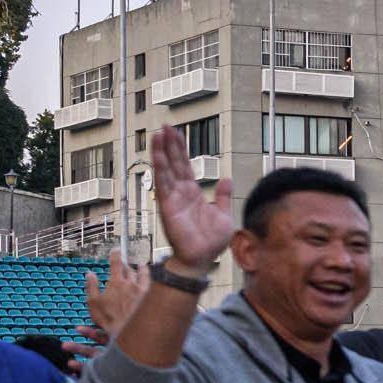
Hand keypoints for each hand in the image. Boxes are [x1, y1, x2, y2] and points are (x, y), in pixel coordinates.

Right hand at [84, 252, 146, 341]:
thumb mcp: (93, 303)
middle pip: (129, 268)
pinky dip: (150, 278)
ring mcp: (143, 290)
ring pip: (143, 274)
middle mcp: (131, 283)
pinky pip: (152, 283)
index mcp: (116, 283)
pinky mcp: (152, 297)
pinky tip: (152, 278)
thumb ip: (91, 286)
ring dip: (140, 268)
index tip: (116, 250)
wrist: (129, 332)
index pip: (116, 263)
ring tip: (141, 265)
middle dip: (126, 264)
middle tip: (124, 263)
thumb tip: (89, 274)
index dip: (115, 255)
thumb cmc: (109, 320)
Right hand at [150, 125, 235, 274]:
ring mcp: (172, 198)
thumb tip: (227, 179)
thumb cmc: (211, 240)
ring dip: (161, 151)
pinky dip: (159, 168)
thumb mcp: (223, 214)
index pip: (186, 166)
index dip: (181, 149)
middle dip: (170, 144)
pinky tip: (156, 154)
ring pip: (165, 169)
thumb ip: (223, 196)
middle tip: (165, 125)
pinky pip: (162, 183)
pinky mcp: (167, 205)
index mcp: (194, 193)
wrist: (202, 258)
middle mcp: (181, 192)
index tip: (177, 132)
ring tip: (158, 133)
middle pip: (174, 162)